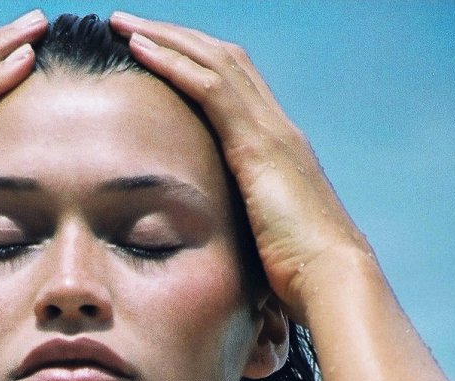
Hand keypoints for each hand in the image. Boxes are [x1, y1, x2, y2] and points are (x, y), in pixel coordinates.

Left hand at [110, 12, 371, 321]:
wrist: (331, 281)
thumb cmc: (299, 281)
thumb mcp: (264, 248)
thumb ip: (243, 235)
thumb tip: (217, 257)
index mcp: (279, 151)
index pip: (235, 87)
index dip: (195, 64)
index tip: (156, 54)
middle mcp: (278, 129)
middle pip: (223, 60)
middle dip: (176, 38)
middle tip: (131, 25)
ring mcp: (271, 132)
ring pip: (213, 60)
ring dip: (166, 38)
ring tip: (124, 24)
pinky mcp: (257, 146)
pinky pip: (210, 87)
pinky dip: (173, 63)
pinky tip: (139, 49)